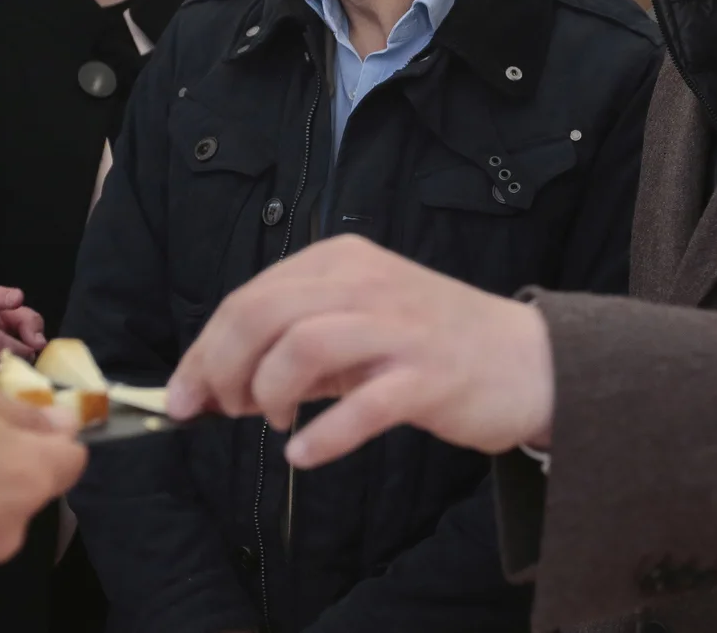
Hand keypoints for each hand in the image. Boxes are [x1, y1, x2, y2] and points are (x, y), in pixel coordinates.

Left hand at [167, 235, 554, 469]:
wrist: (533, 360)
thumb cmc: (434, 343)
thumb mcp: (359, 321)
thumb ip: (295, 342)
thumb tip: (218, 380)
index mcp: (342, 261)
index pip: (249, 296)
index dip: (204, 348)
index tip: (183, 394)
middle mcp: (366, 283)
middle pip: (263, 313)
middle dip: (221, 366)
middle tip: (220, 409)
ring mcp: (399, 328)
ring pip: (302, 347)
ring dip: (267, 392)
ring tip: (271, 422)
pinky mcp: (428, 377)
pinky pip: (360, 406)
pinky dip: (321, 435)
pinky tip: (304, 454)